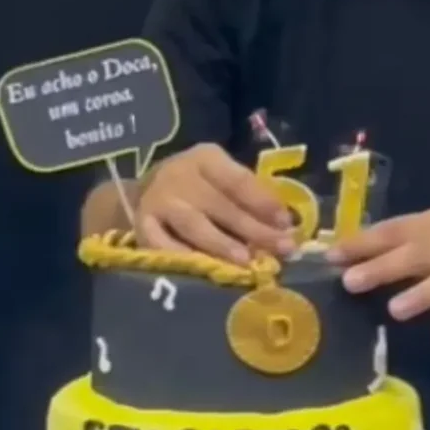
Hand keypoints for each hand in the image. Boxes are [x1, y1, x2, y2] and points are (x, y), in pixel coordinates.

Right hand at [135, 143, 296, 262]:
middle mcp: (180, 176)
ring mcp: (159, 201)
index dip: (264, 203)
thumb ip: (250, 196)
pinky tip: (205, 270)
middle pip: (221, 205)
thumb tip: (285, 227)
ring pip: (194, 226)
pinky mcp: (143, 226)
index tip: (287, 224)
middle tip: (281, 250)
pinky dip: (185, 258)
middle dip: (254, 230)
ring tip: (246, 262)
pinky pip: (164, 245)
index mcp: (206, 158)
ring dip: (222, 244)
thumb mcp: (221, 177)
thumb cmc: (198, 186)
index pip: (238, 181)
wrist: (145, 190)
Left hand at [327, 207, 429, 344]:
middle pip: (416, 254)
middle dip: (383, 267)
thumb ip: (391, 246)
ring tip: (395, 310)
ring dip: (422, 294)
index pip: (393, 230)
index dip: (363, 243)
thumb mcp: (426, 236)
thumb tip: (342, 259)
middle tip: (351, 282)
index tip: (332, 257)